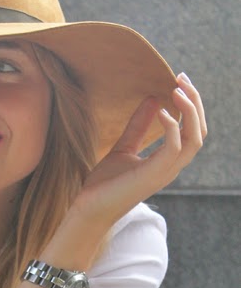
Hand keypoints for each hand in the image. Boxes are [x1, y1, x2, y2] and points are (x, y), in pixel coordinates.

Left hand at [71, 72, 206, 231]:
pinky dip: (172, 128)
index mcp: (167, 161)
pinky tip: (162, 112)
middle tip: (181, 78)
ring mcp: (164, 173)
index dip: (191, 105)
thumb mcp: (124, 147)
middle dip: (195, 102)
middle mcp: (171, 167)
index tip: (179, 81)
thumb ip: (139, 126)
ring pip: (195, 139)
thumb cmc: (105, 184)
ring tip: (177, 90)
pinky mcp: (153, 175)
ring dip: (190, 112)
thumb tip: (153, 99)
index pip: (193, 131)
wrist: (88, 209)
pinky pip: (174, 148)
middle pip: (200, 131)